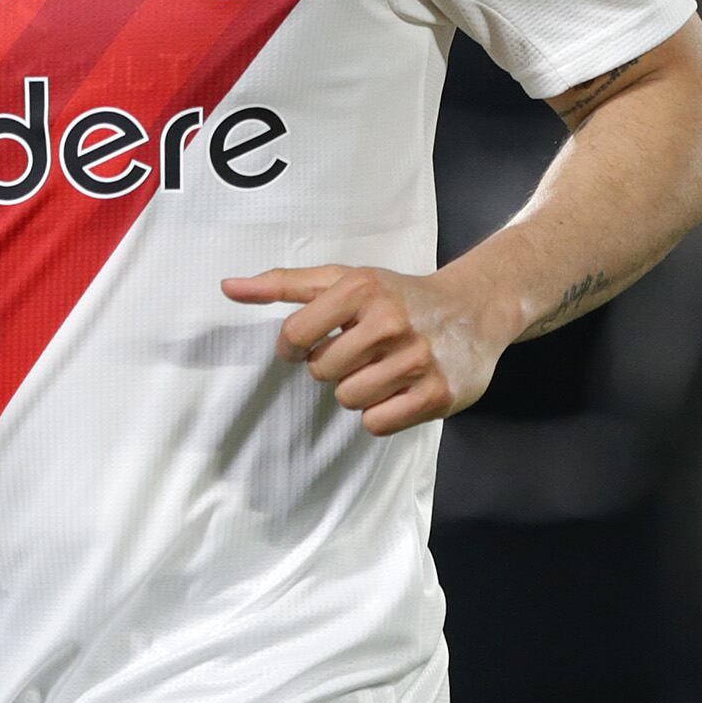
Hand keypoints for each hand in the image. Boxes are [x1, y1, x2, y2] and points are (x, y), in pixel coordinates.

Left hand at [220, 263, 506, 435]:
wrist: (473, 310)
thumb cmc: (397, 295)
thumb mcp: (344, 279)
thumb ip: (283, 284)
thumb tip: (227, 286)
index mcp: (362, 290)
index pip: (296, 336)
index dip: (295, 346)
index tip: (310, 342)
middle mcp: (391, 322)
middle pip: (322, 372)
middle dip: (335, 366)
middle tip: (363, 352)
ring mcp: (417, 360)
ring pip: (348, 399)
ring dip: (358, 390)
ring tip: (382, 369)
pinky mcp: (437, 395)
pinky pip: (377, 423)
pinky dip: (381, 412)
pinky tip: (398, 389)